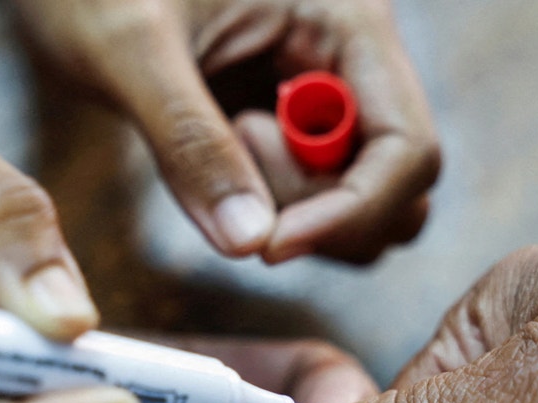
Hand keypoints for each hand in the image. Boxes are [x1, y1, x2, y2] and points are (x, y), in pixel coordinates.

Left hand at [13, 0, 439, 263]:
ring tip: (211, 145)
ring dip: (289, 212)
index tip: (270, 246)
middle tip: (230, 173)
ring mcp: (318, 94)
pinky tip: (205, 151)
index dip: (351, 213)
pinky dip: (259, 204)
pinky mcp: (280, 122)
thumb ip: (191, 143)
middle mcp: (348, 60)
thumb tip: (250, 244)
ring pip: (354, 202)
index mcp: (345, 19)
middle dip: (320, 214)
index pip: (408, 150)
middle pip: (395, 189)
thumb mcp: (129, 49)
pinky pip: (301, 196)